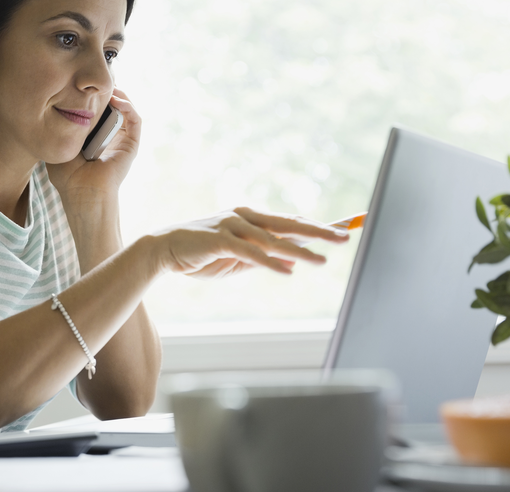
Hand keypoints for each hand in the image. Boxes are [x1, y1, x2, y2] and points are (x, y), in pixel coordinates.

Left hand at [46, 88, 140, 201]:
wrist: (84, 194)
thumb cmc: (68, 177)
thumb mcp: (58, 145)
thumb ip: (59, 128)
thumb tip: (54, 105)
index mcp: (92, 137)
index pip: (96, 111)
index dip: (92, 96)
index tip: (82, 83)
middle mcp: (109, 137)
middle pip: (112, 107)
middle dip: (105, 91)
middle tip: (96, 80)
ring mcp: (121, 140)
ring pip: (125, 109)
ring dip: (119, 95)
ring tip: (107, 86)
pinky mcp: (131, 144)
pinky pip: (135, 120)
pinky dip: (129, 107)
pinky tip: (117, 100)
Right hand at [152, 207, 349, 278]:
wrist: (164, 249)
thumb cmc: (201, 253)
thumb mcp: (238, 257)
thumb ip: (263, 256)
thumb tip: (292, 262)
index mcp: (252, 218)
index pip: (291, 222)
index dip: (317, 226)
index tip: (342, 228)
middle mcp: (245, 217)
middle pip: (289, 224)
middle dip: (319, 231)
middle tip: (345, 236)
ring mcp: (232, 226)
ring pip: (272, 239)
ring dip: (299, 251)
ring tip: (322, 261)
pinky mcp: (219, 240)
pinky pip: (249, 252)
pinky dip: (269, 262)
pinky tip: (288, 271)